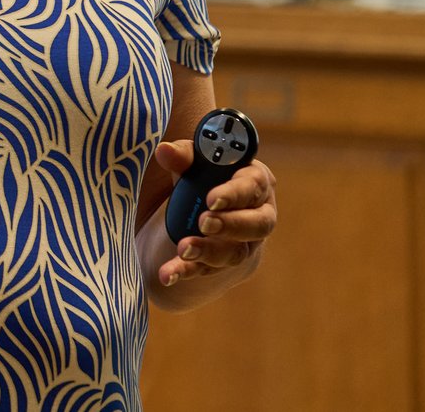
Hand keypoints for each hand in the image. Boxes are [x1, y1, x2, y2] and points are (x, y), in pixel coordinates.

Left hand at [146, 139, 277, 294]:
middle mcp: (258, 215)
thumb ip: (182, 155)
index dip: (234, 193)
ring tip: (184, 248)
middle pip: (257, 225)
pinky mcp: (224, 263)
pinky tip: (167, 274)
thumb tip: (165, 150)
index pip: (253, 186)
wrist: (195, 206)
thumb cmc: (201, 174)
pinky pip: (208, 270)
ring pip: (236, 252)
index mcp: (254, 182)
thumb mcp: (191, 162)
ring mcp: (244, 243)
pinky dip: (187, 271)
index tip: (211, 198)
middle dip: (230, 225)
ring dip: (209, 252)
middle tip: (204, 223)